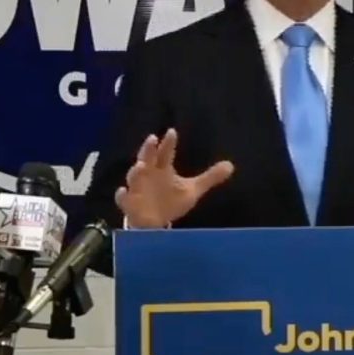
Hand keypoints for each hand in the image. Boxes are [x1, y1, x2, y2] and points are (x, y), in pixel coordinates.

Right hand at [114, 128, 234, 228]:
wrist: (155, 222)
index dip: (168, 143)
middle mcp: (148, 174)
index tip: (172, 132)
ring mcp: (137, 188)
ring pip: (134, 177)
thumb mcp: (192, 189)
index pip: (165, 152)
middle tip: (152, 139)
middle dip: (148, 149)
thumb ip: (209, 177)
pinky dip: (122, 195)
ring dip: (136, 171)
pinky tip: (123, 191)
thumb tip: (231, 165)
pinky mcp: (129, 204)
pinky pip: (123, 198)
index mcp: (162, 168)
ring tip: (141, 166)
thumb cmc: (170, 200)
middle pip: (146, 158)